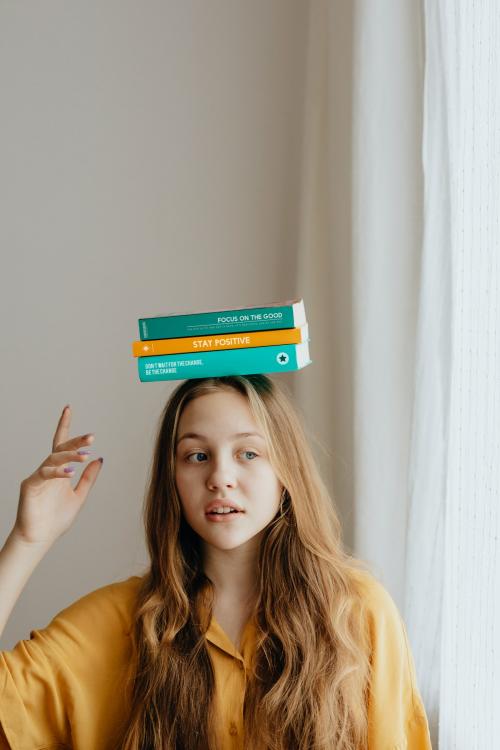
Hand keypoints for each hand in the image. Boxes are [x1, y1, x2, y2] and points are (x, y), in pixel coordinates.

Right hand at [12, 405, 102, 548]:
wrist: (40, 538)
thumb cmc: (56, 520)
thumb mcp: (79, 496)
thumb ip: (89, 478)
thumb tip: (100, 459)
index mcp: (60, 472)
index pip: (62, 444)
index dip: (65, 426)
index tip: (68, 408)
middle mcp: (48, 471)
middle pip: (61, 448)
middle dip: (75, 441)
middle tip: (91, 437)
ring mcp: (38, 476)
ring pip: (54, 458)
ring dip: (70, 455)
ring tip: (85, 454)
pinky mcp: (30, 485)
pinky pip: (44, 473)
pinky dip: (57, 472)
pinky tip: (69, 472)